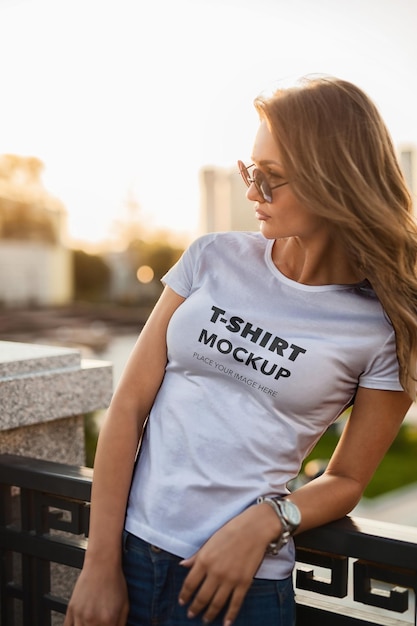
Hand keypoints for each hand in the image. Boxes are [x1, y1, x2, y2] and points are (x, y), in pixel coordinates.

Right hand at [63, 563, 128, 625]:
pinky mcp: (71, 609)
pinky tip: (82, 623)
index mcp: (107, 620)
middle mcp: (91, 620)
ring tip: (92, 623)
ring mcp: (79, 615)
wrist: (102, 564)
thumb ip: (120, 625)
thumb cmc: (115, 583)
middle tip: (100, 623)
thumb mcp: (124, 606)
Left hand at [178, 504, 277, 624]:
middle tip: (191, 615)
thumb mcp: (209, 541)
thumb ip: (196, 556)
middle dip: (195, 608)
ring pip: (217, 603)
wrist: (254, 529)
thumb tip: (182, 565)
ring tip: (205, 620)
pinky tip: (226, 623)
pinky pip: (235, 603)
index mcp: (204, 560)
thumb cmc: (231, 531)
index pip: (190, 584)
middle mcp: (215, 572)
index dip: (185, 595)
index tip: (182, 602)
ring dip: (209, 614)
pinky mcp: (244, 583)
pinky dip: (230, 615)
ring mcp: (230, 579)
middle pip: (202, 597)